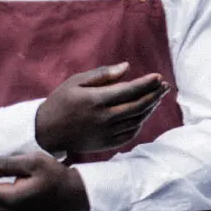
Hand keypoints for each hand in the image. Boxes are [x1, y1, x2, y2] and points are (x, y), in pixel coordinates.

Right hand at [34, 63, 168, 154]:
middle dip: (154, 95)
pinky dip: (141, 122)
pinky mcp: (107, 143)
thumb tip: (127, 66)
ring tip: (158, 96)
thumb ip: (102, 75)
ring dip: (151, 108)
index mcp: (95, 100)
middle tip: (164, 86)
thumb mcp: (76, 82)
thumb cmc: (61, 101)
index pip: (129, 91)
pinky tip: (145, 112)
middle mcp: (103, 118)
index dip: (146, 84)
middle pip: (138, 106)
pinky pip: (131, 133)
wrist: (45, 132)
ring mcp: (106, 133)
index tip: (158, 76)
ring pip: (137, 119)